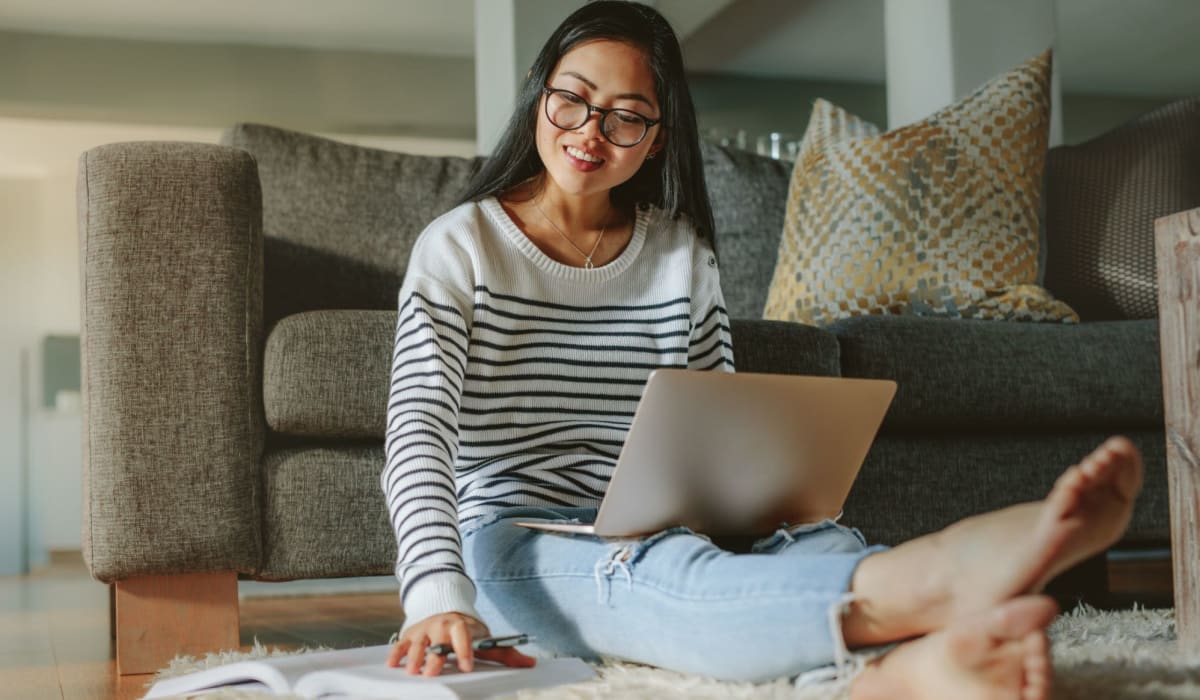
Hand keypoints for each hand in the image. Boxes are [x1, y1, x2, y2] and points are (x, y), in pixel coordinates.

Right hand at [386, 612, 536, 676]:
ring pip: (418, 643)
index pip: (463, 635)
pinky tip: (394, 665)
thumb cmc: (468, 632)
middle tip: (432, 672)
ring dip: (414, 657)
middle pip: (437, 641)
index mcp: (461, 626)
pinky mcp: (410, 634)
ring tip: (412, 671)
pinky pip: (401, 644)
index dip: (464, 650)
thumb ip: (506, 653)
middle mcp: (441, 625)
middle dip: (434, 657)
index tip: (466, 666)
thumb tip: (531, 663)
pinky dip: (396, 654)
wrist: (446, 610)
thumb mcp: (485, 640)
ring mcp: (424, 630)